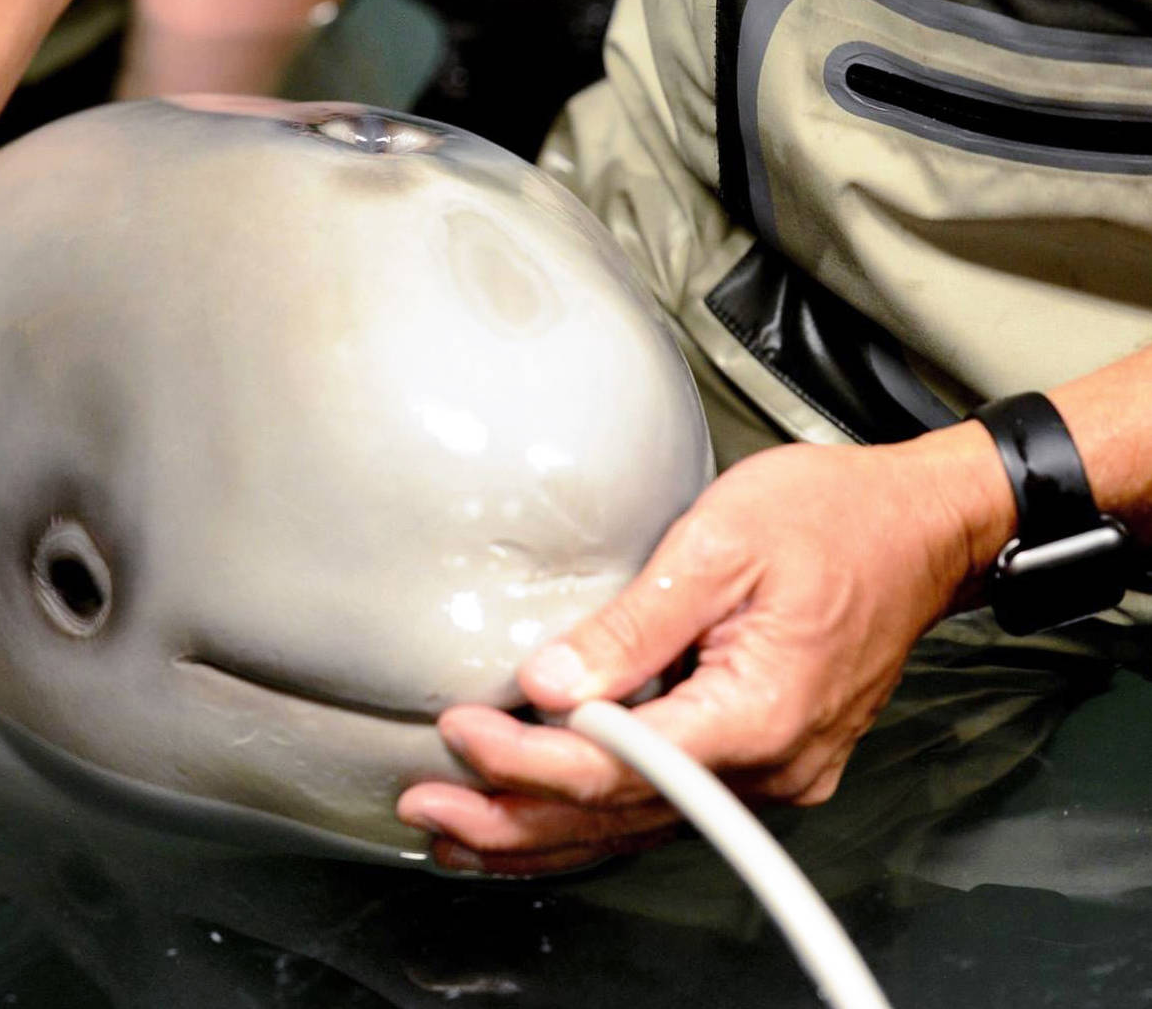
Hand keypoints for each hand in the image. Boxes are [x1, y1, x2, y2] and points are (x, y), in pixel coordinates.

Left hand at [398, 426, 1012, 873]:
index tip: (459, 732)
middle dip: (511, 818)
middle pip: (618, 816)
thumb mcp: (723, 543)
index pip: (617, 766)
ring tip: (456, 831)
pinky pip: (663, 807)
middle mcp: (769, 767)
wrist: (925, 530)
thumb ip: (634, 623)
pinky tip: (539, 819)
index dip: (526, 760)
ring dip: (542, 832)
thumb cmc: (838, 519)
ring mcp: (771, 774)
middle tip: (425, 807)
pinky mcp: (762, 762)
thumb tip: (552, 682)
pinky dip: (593, 816)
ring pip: (636, 826)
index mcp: (758, 713)